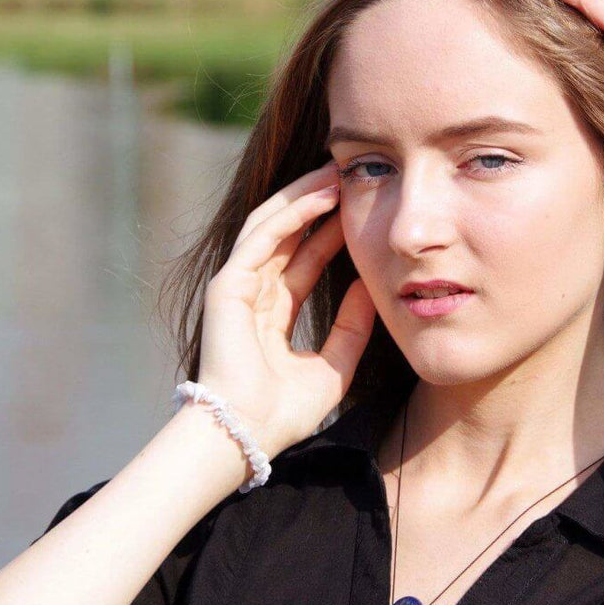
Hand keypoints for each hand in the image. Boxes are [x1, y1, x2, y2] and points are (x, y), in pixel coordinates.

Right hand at [196, 161, 377, 456]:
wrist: (249, 433)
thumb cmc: (284, 411)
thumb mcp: (334, 364)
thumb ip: (353, 327)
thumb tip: (374, 286)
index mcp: (273, 311)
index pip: (304, 257)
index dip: (331, 230)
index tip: (361, 207)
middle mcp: (254, 292)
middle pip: (288, 233)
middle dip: (317, 201)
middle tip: (351, 174)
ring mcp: (238, 285)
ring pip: (273, 224)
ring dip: (305, 195)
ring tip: (337, 171)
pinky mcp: (229, 284)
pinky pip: (264, 237)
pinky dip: (292, 212)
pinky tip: (320, 194)